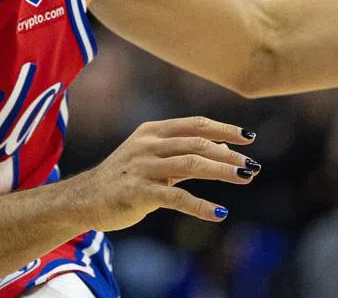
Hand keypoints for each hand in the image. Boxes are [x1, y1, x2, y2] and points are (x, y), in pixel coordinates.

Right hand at [79, 116, 258, 230]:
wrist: (85, 198)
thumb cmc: (124, 177)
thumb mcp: (154, 158)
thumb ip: (186, 153)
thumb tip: (225, 149)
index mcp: (153, 131)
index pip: (195, 124)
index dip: (224, 129)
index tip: (249, 138)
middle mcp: (148, 145)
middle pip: (197, 143)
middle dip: (229, 155)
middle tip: (252, 166)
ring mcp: (143, 167)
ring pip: (191, 164)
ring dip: (222, 171)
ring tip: (245, 178)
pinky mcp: (139, 192)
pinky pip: (176, 197)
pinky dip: (201, 205)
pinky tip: (219, 213)